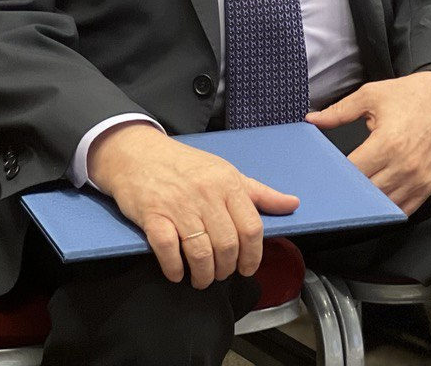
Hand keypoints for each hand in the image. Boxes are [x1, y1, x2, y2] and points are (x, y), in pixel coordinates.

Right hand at [88, 124, 298, 288]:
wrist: (138, 153)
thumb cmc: (185, 165)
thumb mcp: (225, 172)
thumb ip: (259, 192)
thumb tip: (292, 204)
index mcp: (227, 182)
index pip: (251, 228)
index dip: (252, 256)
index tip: (245, 267)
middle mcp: (206, 193)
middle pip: (227, 246)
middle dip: (226, 269)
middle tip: (220, 273)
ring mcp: (178, 205)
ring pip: (201, 253)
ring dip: (203, 275)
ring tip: (200, 278)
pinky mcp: (152, 215)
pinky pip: (168, 251)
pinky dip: (175, 269)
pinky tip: (177, 272)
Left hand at [308, 73, 430, 215]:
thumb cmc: (409, 95)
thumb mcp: (370, 95)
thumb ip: (339, 111)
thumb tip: (311, 119)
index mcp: (387, 142)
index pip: (354, 172)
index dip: (336, 175)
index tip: (324, 174)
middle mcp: (404, 165)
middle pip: (367, 193)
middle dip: (349, 191)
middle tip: (332, 189)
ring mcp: (419, 179)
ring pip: (385, 205)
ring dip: (368, 204)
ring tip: (351, 197)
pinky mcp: (429, 185)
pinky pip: (405, 209)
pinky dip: (389, 209)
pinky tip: (375, 203)